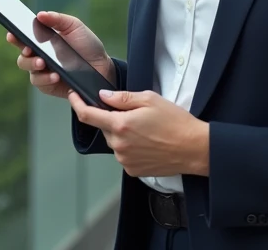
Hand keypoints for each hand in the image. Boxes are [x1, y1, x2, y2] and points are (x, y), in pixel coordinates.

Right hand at [7, 11, 113, 99]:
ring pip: (29, 70)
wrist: (102, 67)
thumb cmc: (87, 45)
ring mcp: (44, 72)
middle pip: (22, 56)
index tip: (12, 34)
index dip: (15, 36)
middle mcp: (40, 57)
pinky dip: (46, 79)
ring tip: (43, 63)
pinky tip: (55, 75)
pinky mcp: (49, 85)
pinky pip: (40, 83)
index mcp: (43, 41)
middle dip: (24, 54)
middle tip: (30, 51)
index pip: (24, 39)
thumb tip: (39, 14)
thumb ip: (58, 20)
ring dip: (33, 66)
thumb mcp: (75, 27)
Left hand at [69, 89, 209, 178]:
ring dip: (123, 133)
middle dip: (113, 119)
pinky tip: (148, 142)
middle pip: (105, 128)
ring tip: (147, 130)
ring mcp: (125, 160)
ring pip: (115, 141)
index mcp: (120, 125)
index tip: (73, 96)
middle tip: (136, 114)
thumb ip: (122, 98)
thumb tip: (103, 96)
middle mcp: (119, 145)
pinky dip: (130, 147)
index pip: (88, 116)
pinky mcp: (133, 170)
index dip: (77, 104)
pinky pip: (124, 154)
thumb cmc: (175, 122)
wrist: (194, 148)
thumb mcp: (150, 99)